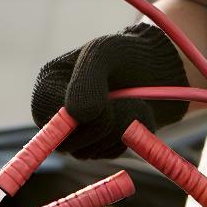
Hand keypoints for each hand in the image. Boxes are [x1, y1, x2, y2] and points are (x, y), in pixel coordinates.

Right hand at [30, 19, 188, 158]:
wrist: (158, 68)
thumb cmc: (128, 53)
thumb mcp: (105, 53)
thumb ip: (87, 80)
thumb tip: (77, 115)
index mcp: (48, 85)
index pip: (49, 119)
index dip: (78, 119)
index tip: (108, 102)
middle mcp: (57, 111)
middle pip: (66, 143)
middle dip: (103, 126)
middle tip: (128, 101)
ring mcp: (77, 130)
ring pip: (88, 152)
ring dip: (118, 131)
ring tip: (132, 102)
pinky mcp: (98, 143)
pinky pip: (107, 153)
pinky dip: (126, 138)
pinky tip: (134, 116)